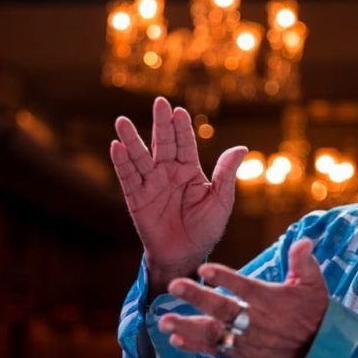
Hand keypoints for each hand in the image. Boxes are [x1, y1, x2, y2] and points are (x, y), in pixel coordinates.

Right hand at [109, 97, 246, 288]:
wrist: (186, 254)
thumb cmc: (206, 228)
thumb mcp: (221, 200)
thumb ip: (226, 174)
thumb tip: (241, 147)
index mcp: (190, 170)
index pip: (186, 144)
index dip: (182, 128)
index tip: (179, 111)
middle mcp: (168, 172)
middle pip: (163, 144)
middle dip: (161, 124)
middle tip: (159, 103)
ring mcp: (151, 184)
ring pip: (140, 158)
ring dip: (132, 140)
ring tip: (122, 121)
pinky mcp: (136, 199)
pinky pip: (128, 178)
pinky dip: (122, 163)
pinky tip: (116, 147)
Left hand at [158, 239, 328, 357]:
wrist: (318, 344)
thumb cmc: (312, 307)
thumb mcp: (313, 282)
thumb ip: (304, 261)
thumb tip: (303, 240)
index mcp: (271, 300)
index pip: (245, 287)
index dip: (225, 278)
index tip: (203, 270)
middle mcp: (257, 321)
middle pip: (223, 309)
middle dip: (197, 298)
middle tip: (174, 286)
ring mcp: (248, 339)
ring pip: (214, 334)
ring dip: (188, 327)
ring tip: (164, 321)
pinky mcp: (243, 352)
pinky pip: (216, 350)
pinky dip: (195, 346)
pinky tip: (175, 339)